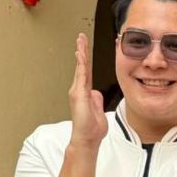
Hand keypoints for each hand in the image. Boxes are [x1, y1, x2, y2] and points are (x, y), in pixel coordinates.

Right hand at [69, 33, 107, 147]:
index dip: (86, 59)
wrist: (87, 139)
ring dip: (81, 54)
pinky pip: (81, 76)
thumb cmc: (92, 129)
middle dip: (81, 51)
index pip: (86, 72)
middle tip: (81, 37)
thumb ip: (97, 100)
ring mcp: (77, 92)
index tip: (84, 48)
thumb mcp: (98, 110)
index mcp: (85, 93)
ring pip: (80, 68)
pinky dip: (81, 65)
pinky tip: (81, 55)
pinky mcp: (78, 94)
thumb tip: (96, 93)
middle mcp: (79, 90)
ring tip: (80, 41)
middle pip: (81, 66)